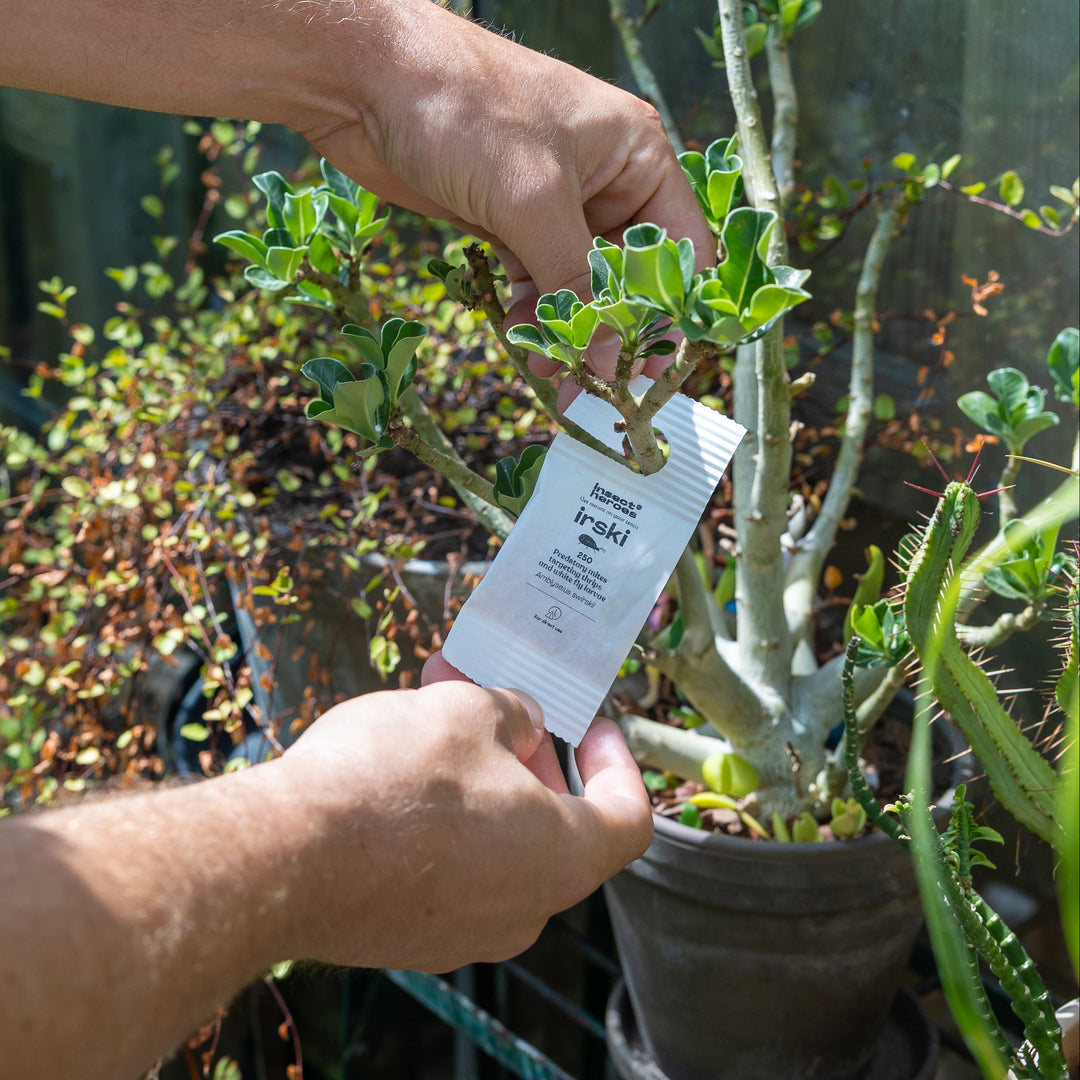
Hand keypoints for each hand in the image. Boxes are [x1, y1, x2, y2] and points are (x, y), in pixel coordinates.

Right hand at [272, 654, 651, 971]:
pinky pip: (446, 865)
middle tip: (495, 695)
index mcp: (560, 858)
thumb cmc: (393, 780)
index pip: (626, 817)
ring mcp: (464, 930)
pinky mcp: (409, 934)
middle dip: (524, 748)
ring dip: (476, 770)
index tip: (592, 724)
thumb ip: (512, 714)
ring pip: (493, 837)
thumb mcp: (467, 712)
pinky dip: (440, 812)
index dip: (617, 762)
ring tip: (435, 707)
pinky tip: (398, 762)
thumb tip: (522, 723)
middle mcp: (523, 908)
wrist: (285, 858)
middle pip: (551, 821)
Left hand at [298, 0, 713, 377]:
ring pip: (579, 287)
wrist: (366, 80)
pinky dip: (533, 314)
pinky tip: (523, 339)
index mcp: (637, 156)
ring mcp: (555, 203)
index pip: (678, 250)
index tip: (647, 368)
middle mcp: (605, 181)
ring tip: (550, 371)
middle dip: (611, 331)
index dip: (667, 313)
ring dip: (567, 331)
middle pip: (628, 277)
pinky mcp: (510, 221)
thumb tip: (608, 359)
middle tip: (595, 385)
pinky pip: (538, 282)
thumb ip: (575, 283)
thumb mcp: (534, 200)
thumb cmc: (465, 110)